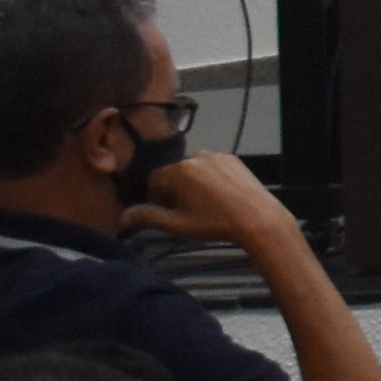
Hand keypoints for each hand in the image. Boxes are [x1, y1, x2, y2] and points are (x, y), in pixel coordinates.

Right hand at [128, 147, 295, 253]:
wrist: (257, 218)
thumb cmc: (214, 223)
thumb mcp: (176, 224)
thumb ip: (147, 217)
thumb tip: (122, 218)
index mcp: (178, 170)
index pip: (155, 180)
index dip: (157, 198)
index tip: (166, 212)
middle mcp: (196, 156)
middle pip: (175, 173)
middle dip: (174, 191)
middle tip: (186, 212)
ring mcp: (217, 156)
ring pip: (194, 170)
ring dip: (192, 184)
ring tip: (204, 206)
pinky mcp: (234, 159)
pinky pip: (213, 167)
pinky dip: (210, 179)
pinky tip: (219, 197)